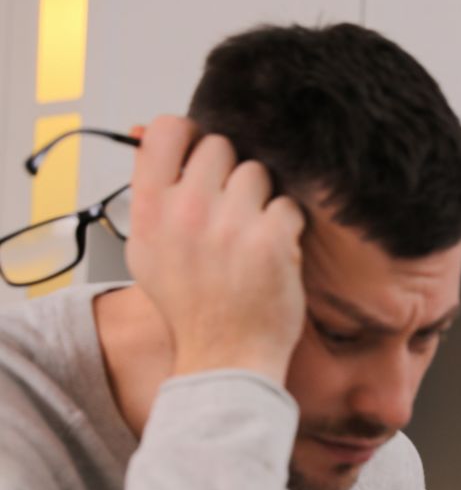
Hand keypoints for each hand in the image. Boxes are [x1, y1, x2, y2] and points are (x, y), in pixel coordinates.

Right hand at [125, 115, 306, 383]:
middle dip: (231, 174)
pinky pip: (288, 206)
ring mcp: (231, 224)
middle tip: (234, 211)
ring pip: (257, 173)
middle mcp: (187, 212)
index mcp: (151, 211)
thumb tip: (143, 131)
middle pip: (220, 147)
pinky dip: (287, 228)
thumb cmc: (192, 309)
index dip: (189, 134)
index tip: (200, 154)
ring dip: (262, 201)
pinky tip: (275, 255)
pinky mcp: (272, 240)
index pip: (165, 131)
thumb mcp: (148, 251)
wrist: (225, 359)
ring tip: (253, 237)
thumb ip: (149, 192)